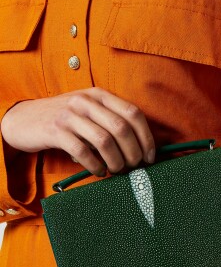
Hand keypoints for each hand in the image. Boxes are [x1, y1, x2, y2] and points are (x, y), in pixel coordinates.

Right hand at [0, 87, 155, 175]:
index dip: (146, 137)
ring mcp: (70, 115)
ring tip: (116, 170)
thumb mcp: (89, 111)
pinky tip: (98, 171)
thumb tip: (141, 148)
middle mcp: (86, 101)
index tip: (150, 157)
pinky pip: (83, 151)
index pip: (133, 113)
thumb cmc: (64, 120)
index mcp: (99, 94)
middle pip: (122, 128)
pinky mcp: (56, 131)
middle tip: (133, 167)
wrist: (24, 119)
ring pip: (104, 140)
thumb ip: (111, 121)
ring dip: (116, 161)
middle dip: (133, 152)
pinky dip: (95, 165)